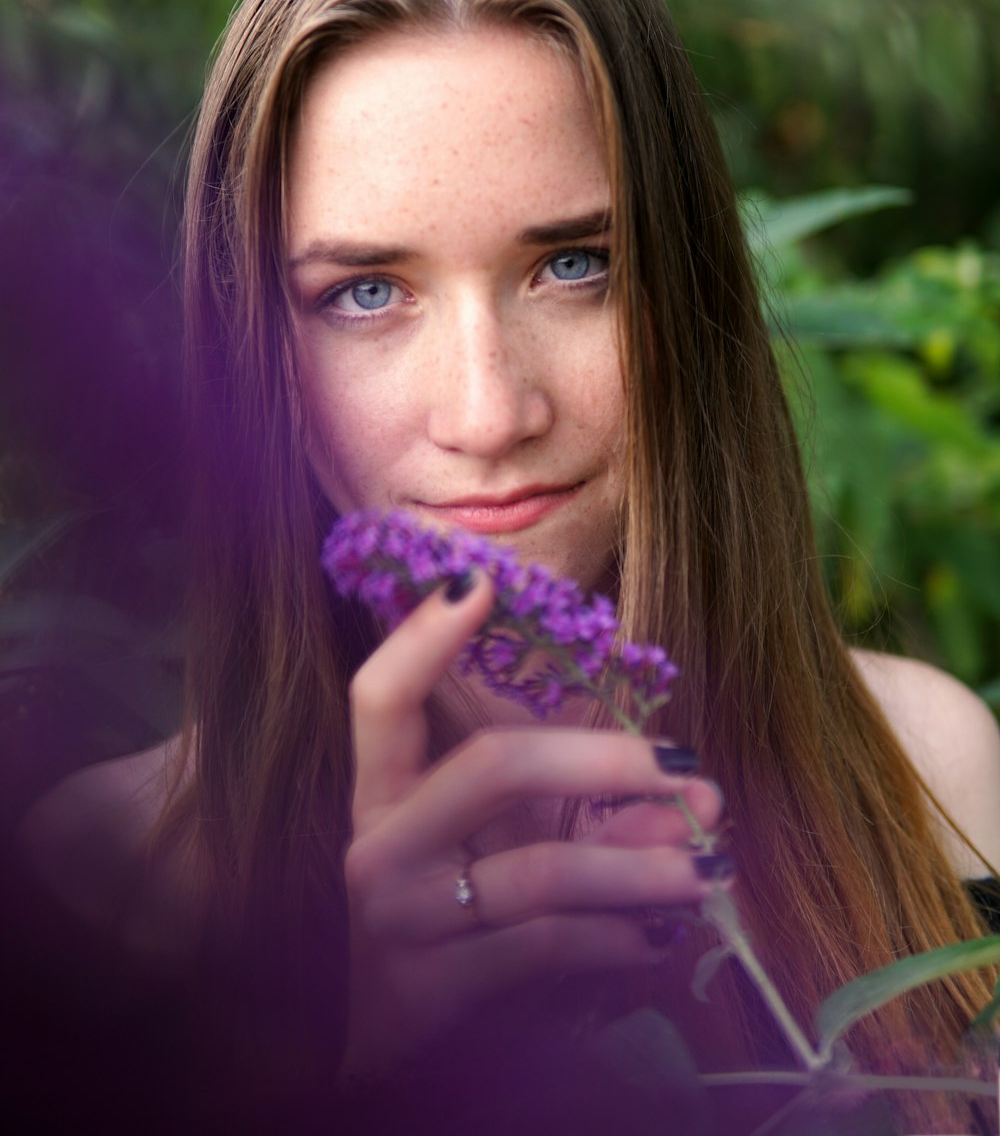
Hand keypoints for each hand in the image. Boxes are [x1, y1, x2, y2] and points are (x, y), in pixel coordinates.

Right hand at [342, 571, 724, 1073]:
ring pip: (539, 873)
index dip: (420, 638)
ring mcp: (399, 918)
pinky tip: (661, 933)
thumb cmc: (457, 909)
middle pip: (491, 766)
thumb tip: (687, 794)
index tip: (478, 579)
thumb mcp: (504, 843)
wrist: (388, 1042)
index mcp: (383, 790)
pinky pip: (545, 949)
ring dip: (639, 864)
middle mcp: (379, 844)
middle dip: (603, 759)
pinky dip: (618, 937)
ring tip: (707, 866)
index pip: (379, 696)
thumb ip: (574, 806)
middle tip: (690, 766)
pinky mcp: (430, 992)